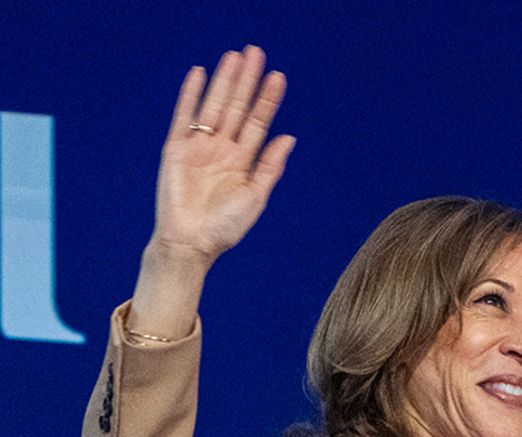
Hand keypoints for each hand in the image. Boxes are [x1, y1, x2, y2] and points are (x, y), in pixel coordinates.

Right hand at [151, 46, 293, 263]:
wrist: (192, 243)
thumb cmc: (225, 227)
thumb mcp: (256, 196)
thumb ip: (270, 166)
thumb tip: (289, 137)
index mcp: (243, 160)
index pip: (258, 122)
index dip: (268, 100)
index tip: (279, 78)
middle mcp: (222, 149)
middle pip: (237, 107)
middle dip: (246, 81)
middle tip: (256, 53)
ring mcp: (198, 146)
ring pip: (213, 106)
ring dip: (223, 81)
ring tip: (234, 57)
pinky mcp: (176, 149)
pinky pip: (183, 117)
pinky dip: (190, 96)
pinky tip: (199, 74)